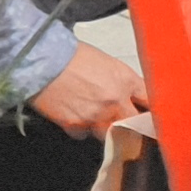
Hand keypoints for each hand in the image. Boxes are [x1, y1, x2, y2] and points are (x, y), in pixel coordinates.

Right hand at [31, 42, 147, 137]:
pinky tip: (72, 116)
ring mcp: (96, 115)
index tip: (149, 117)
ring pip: (109, 134)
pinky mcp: (75, 125)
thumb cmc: (69, 55)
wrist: (39, 59)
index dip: (151, 110)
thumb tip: (126, 95)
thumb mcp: (105, 62)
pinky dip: (79, 129)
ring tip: (93, 118)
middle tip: (125, 126)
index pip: (151, 103)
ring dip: (103, 128)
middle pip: (134, 125)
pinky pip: (82, 135)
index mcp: (126, 80)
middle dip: (130, 125)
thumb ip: (121, 81)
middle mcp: (115, 101)